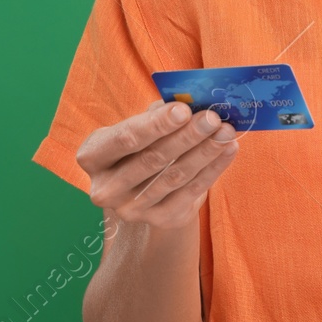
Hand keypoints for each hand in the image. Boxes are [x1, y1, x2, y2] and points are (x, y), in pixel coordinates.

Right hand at [77, 100, 239, 230]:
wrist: (142, 189)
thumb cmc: (140, 146)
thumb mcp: (139, 127)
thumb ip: (158, 114)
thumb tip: (191, 100)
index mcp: (92, 157)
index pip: (125, 139)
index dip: (156, 125)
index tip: (183, 110)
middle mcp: (106, 189)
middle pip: (152, 159)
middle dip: (187, 136)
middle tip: (213, 118)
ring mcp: (131, 209)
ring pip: (175, 177)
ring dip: (205, 152)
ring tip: (227, 132)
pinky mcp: (160, 220)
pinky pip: (191, 192)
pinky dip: (213, 169)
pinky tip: (229, 149)